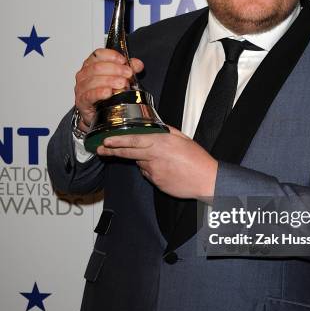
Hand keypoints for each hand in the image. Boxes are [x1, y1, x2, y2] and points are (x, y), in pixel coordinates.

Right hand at [74, 48, 143, 129]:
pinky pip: (90, 95)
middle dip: (116, 69)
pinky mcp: (82, 101)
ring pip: (94, 80)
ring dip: (110, 81)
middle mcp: (84, 74)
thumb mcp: (119, 78)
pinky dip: (100, 93)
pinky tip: (109, 92)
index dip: (112, 56)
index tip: (124, 61)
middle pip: (97, 67)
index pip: (98, 54)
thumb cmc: (106, 94)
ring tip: (123, 84)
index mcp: (91, 64)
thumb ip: (128, 69)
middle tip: (128, 74)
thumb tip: (137, 64)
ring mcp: (82, 87)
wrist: (98, 113)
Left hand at [96, 126, 217, 199]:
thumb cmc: (198, 159)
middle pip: (128, 153)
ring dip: (145, 160)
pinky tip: (168, 170)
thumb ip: (167, 132)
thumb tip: (155, 128)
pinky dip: (153, 170)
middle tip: (100, 150)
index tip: (106, 141)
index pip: (133, 140)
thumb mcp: (183, 139)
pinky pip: (150, 174)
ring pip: (142, 163)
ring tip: (165, 161)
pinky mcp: (157, 183)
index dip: (117, 141)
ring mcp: (154, 171)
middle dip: (112, 151)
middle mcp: (154, 156)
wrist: (207, 180)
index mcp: (161, 143)